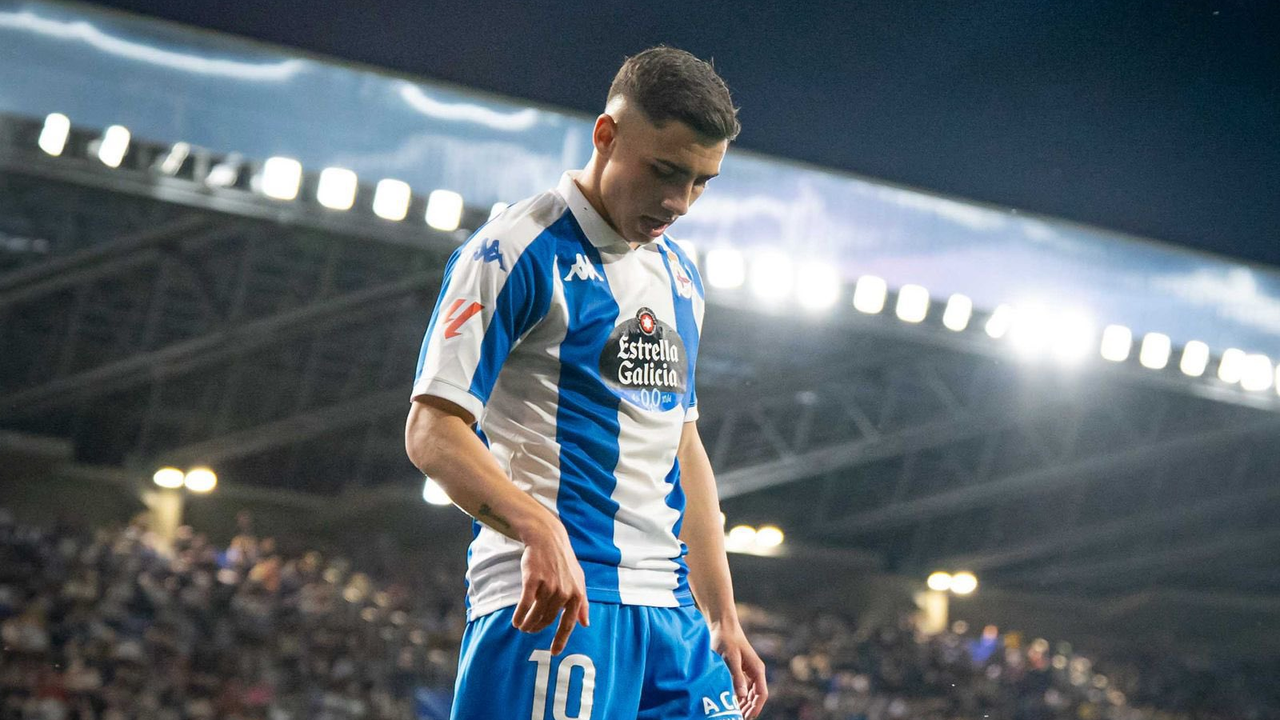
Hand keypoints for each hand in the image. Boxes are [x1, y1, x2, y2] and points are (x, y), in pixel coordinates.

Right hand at [511, 523, 589, 654]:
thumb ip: (583, 603)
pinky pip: (524, 605)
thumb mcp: (579, 580)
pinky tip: (515, 621)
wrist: (548, 539)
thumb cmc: (564, 562)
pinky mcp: (533, 580)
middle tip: (530, 630)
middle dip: (538, 628)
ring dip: (527, 624)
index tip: (554, 653)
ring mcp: (549, 586)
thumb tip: (586, 624)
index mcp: (577, 595)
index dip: (560, 640)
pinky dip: (519, 616)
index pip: (568, 624)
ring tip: (522, 626)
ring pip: (536, 614)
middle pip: (548, 620)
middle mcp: (564, 592)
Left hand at [710, 621, 767, 718]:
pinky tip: (730, 701)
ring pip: (749, 692)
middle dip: (749, 708)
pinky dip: (738, 695)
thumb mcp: (731, 658)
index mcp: (757, 669)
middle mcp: (755, 671)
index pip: (761, 693)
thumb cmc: (727, 640)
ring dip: (743, 703)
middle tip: (738, 717)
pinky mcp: (740, 669)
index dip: (756, 707)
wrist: (722, 626)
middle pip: (756, 695)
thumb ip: (736, 677)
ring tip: (734, 712)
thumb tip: (741, 696)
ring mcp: (748, 671)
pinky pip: (742, 687)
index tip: (747, 717)